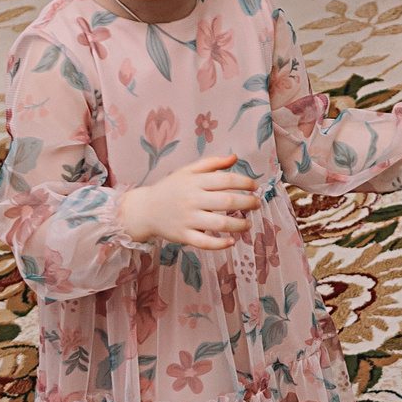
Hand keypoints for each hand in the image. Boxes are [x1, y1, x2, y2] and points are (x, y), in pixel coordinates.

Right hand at [117, 154, 257, 250]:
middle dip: (247, 202)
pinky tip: (231, 241)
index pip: (226, 180)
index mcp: (195, 182)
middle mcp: (192, 199)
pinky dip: (220, 244)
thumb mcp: (188, 171)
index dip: (245, 182)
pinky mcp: (183, 236)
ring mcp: (187, 219)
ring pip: (220, 224)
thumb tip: (235, 157)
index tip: (254, 186)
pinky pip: (205, 242)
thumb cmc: (171, 188)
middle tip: (257, 204)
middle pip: (227, 201)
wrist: (144, 210)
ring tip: (248, 224)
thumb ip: (212, 163)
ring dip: (239, 225)